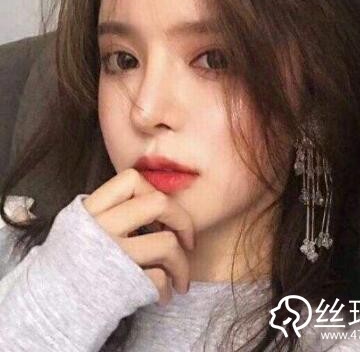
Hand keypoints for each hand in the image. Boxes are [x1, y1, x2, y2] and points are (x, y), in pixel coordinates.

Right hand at [82, 168, 194, 304]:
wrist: (51, 303)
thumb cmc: (75, 260)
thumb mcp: (83, 224)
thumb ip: (111, 210)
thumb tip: (155, 202)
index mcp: (92, 209)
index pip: (131, 179)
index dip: (154, 191)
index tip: (159, 213)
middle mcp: (102, 228)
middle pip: (159, 203)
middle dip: (183, 220)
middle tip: (187, 240)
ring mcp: (113, 256)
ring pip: (167, 244)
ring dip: (182, 264)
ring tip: (180, 277)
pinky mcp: (122, 284)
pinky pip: (160, 279)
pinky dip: (169, 288)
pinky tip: (164, 294)